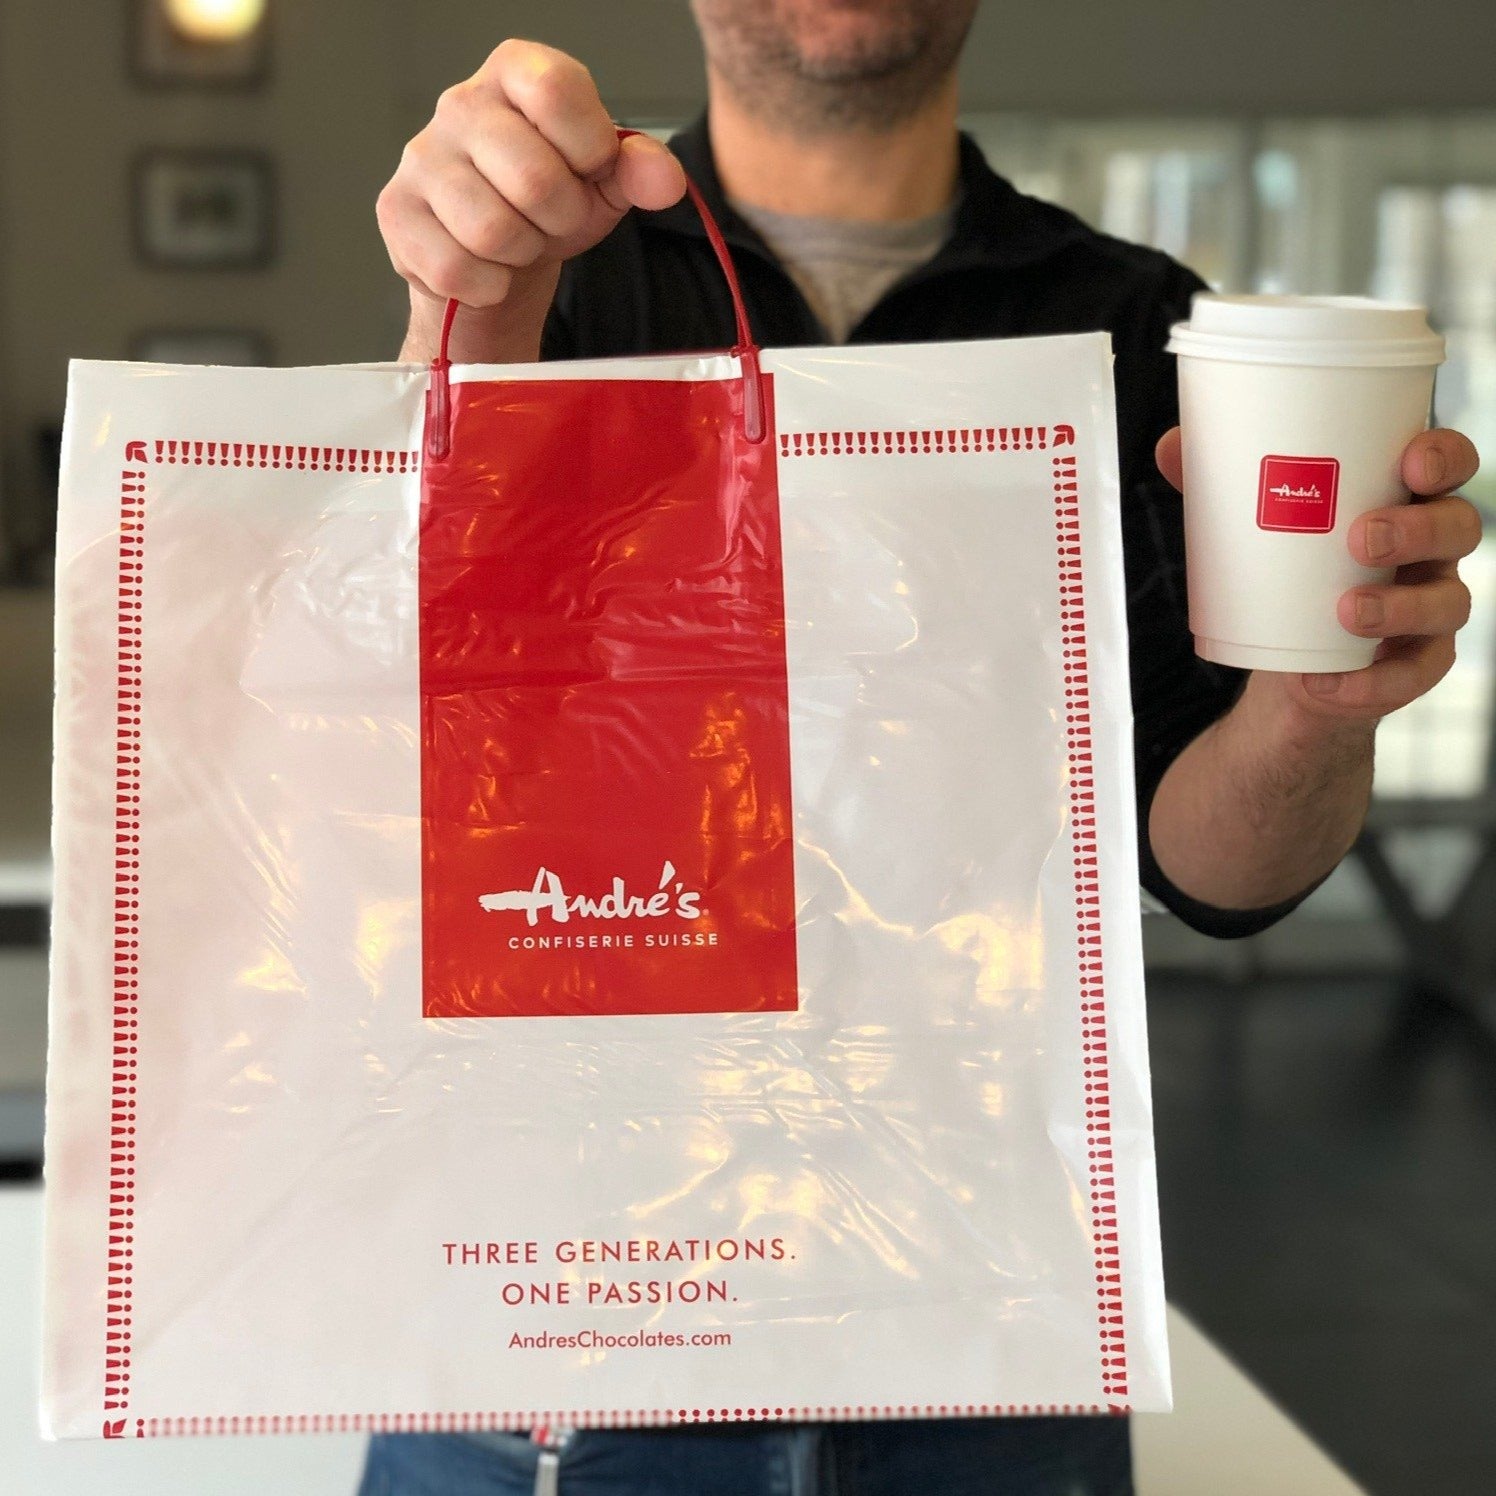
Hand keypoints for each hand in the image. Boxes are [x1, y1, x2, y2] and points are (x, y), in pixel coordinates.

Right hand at [378, 40, 685, 361]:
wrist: (498, 260)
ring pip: (493, 230)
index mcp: (516, 72)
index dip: (588, 149)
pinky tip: (487, 269)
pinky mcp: (397, 212)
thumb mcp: (604, 182)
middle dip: (560, 219)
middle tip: (552, 220)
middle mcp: (461, 102)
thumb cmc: (550, 206)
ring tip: (519, 241)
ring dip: (522, 253)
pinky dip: (487, 286)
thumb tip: (664, 180)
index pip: (556, 92)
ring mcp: (421, 157)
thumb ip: (639, 171)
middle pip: (533, 177)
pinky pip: (456, 268)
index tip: (588, 170)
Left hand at [1156, 425, 1483, 724]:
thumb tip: (1170, 445)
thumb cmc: (1285, 573)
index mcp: (1402, 501)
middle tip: (1361, 538)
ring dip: (1400, 606)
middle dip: (1418, 529)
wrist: (1288, 665)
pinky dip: (1371, 683)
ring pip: (1447, 603)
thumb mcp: (1251, 528)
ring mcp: (1429, 610)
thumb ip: (1217, 483)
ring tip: (1346, 610)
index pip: (1449, 465)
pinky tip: (1326, 681)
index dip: (1444, 456)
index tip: (1411, 460)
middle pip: (1458, 528)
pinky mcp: (1414, 667)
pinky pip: (1412, 676)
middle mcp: (1430, 552)